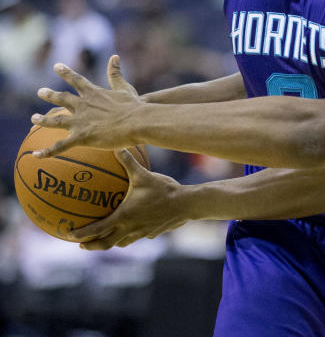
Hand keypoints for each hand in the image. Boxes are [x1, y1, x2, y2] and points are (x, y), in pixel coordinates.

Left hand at [32, 55, 141, 157]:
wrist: (136, 122)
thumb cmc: (134, 107)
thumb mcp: (124, 88)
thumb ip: (116, 74)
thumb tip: (114, 56)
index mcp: (94, 94)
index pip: (77, 80)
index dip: (66, 73)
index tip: (56, 66)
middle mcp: (83, 106)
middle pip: (62, 99)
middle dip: (50, 95)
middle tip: (40, 91)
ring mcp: (80, 122)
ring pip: (56, 121)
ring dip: (44, 120)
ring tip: (33, 119)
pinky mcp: (82, 137)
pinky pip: (61, 146)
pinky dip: (48, 152)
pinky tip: (36, 155)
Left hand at [67, 149, 187, 249]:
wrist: (186, 204)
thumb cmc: (163, 189)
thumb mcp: (144, 174)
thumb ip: (128, 162)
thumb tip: (117, 148)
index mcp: (123, 216)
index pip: (97, 229)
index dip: (81, 234)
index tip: (69, 235)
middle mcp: (130, 228)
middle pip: (106, 244)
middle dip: (91, 245)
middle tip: (81, 245)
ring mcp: (142, 233)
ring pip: (122, 243)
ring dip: (110, 243)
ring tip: (105, 239)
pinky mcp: (152, 233)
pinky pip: (137, 237)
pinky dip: (130, 236)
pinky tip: (133, 228)